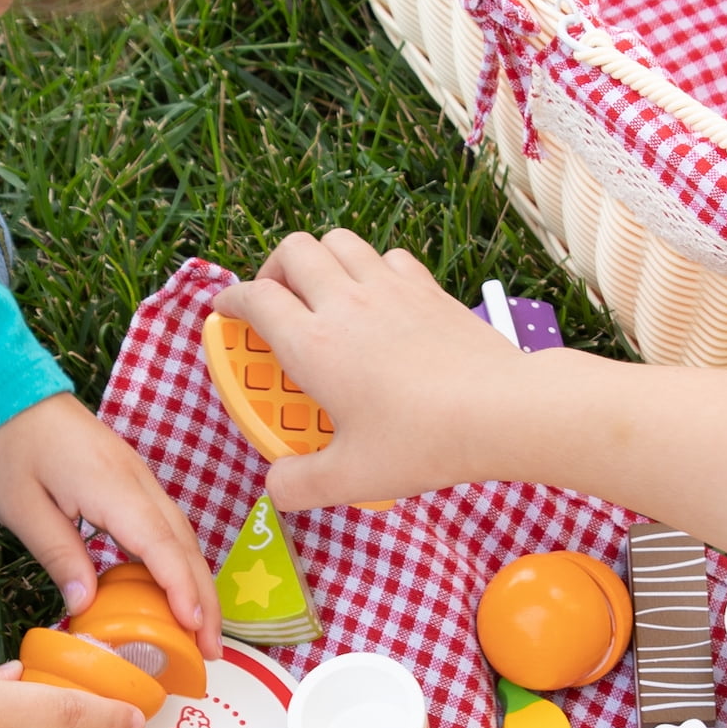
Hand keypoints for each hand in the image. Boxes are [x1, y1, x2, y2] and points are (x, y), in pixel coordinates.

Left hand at [0, 392, 220, 649]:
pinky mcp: (131, 482)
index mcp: (111, 488)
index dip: (182, 590)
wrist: (4, 391)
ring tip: (201, 629)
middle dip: (204, 598)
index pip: (160, 545)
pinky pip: (166, 526)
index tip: (196, 629)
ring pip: (182, 535)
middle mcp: (137, 482)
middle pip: (185, 544)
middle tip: (211, 649)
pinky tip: (173, 590)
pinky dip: (178, 562)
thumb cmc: (6, 447)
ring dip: (197, 582)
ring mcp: (139, 479)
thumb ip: (59, 554)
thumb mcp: (21, 508)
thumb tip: (85, 606)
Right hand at [209, 230, 525, 509]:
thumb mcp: (350, 478)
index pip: (255, 298)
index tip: (226, 315)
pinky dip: (373, 266)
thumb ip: (300, 485)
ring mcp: (390, 288)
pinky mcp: (429, 289)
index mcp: (314, 343)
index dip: (231, 302)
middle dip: (274, 270)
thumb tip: (275, 486)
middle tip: (276, 303)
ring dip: (322, 259)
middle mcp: (346, 303)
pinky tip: (380, 299)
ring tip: (323, 293)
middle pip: (293, 250)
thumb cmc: (422, 442)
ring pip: (340, 240)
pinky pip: (389, 255)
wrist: (500, 411)